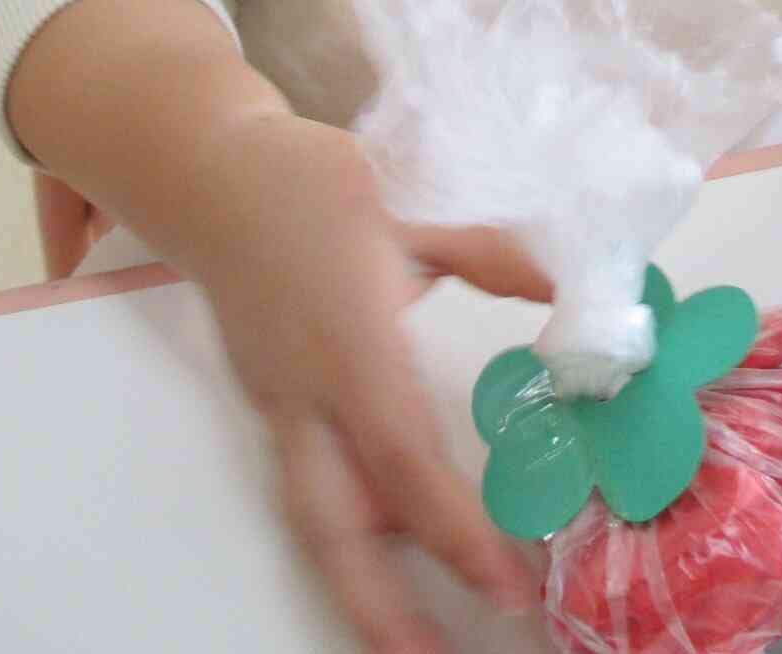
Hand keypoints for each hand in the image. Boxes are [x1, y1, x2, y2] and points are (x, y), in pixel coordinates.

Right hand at [184, 114, 548, 653]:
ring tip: (411, 639)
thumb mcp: (413, 203)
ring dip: (359, 585)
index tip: (507, 583)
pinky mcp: (269, 400)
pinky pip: (305, 485)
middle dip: (380, 610)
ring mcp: (278, 403)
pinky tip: (388, 548)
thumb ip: (494, 253)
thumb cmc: (314, 183)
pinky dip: (346, 532)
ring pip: (312, 517)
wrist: (210, 173)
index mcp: (350, 344)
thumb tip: (570, 294)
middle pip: (334, 527)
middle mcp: (305, 392)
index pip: (403, 462)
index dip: (455, 532)